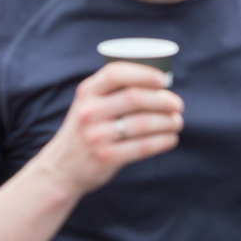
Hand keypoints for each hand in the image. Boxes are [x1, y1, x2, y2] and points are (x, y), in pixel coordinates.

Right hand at [30, 62, 183, 196]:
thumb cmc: (85, 130)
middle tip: (178, 105)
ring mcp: (96, 135)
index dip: (143, 74)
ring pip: (142, 123)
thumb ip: (112, 92)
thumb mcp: (88, 104)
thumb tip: (158, 83)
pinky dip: (162, 141)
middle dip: (163, 100)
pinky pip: (142, 147)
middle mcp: (89, 111)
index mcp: (86, 92)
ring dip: (166, 122)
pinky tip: (170, 139)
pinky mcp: (106, 157)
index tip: (164, 80)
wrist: (62, 167)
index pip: (116, 74)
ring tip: (177, 122)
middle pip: (134, 98)